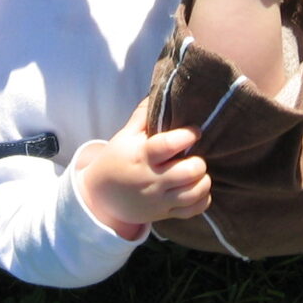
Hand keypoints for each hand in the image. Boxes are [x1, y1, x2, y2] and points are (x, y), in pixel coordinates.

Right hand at [76, 100, 210, 238]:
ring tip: (196, 172)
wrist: (100, 196)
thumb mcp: (124, 136)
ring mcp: (159, 200)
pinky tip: (196, 188)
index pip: (168, 145)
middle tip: (193, 156)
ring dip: (202, 180)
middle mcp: (152, 180)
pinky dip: (202, 199)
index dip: (187, 135)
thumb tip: (160, 88)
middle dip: (198, 161)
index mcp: (142, 156)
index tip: (194, 131)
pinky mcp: (164, 213)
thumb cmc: (117, 160)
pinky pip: (193, 210)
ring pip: (194, 192)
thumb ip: (143, 115)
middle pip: (189, 172)